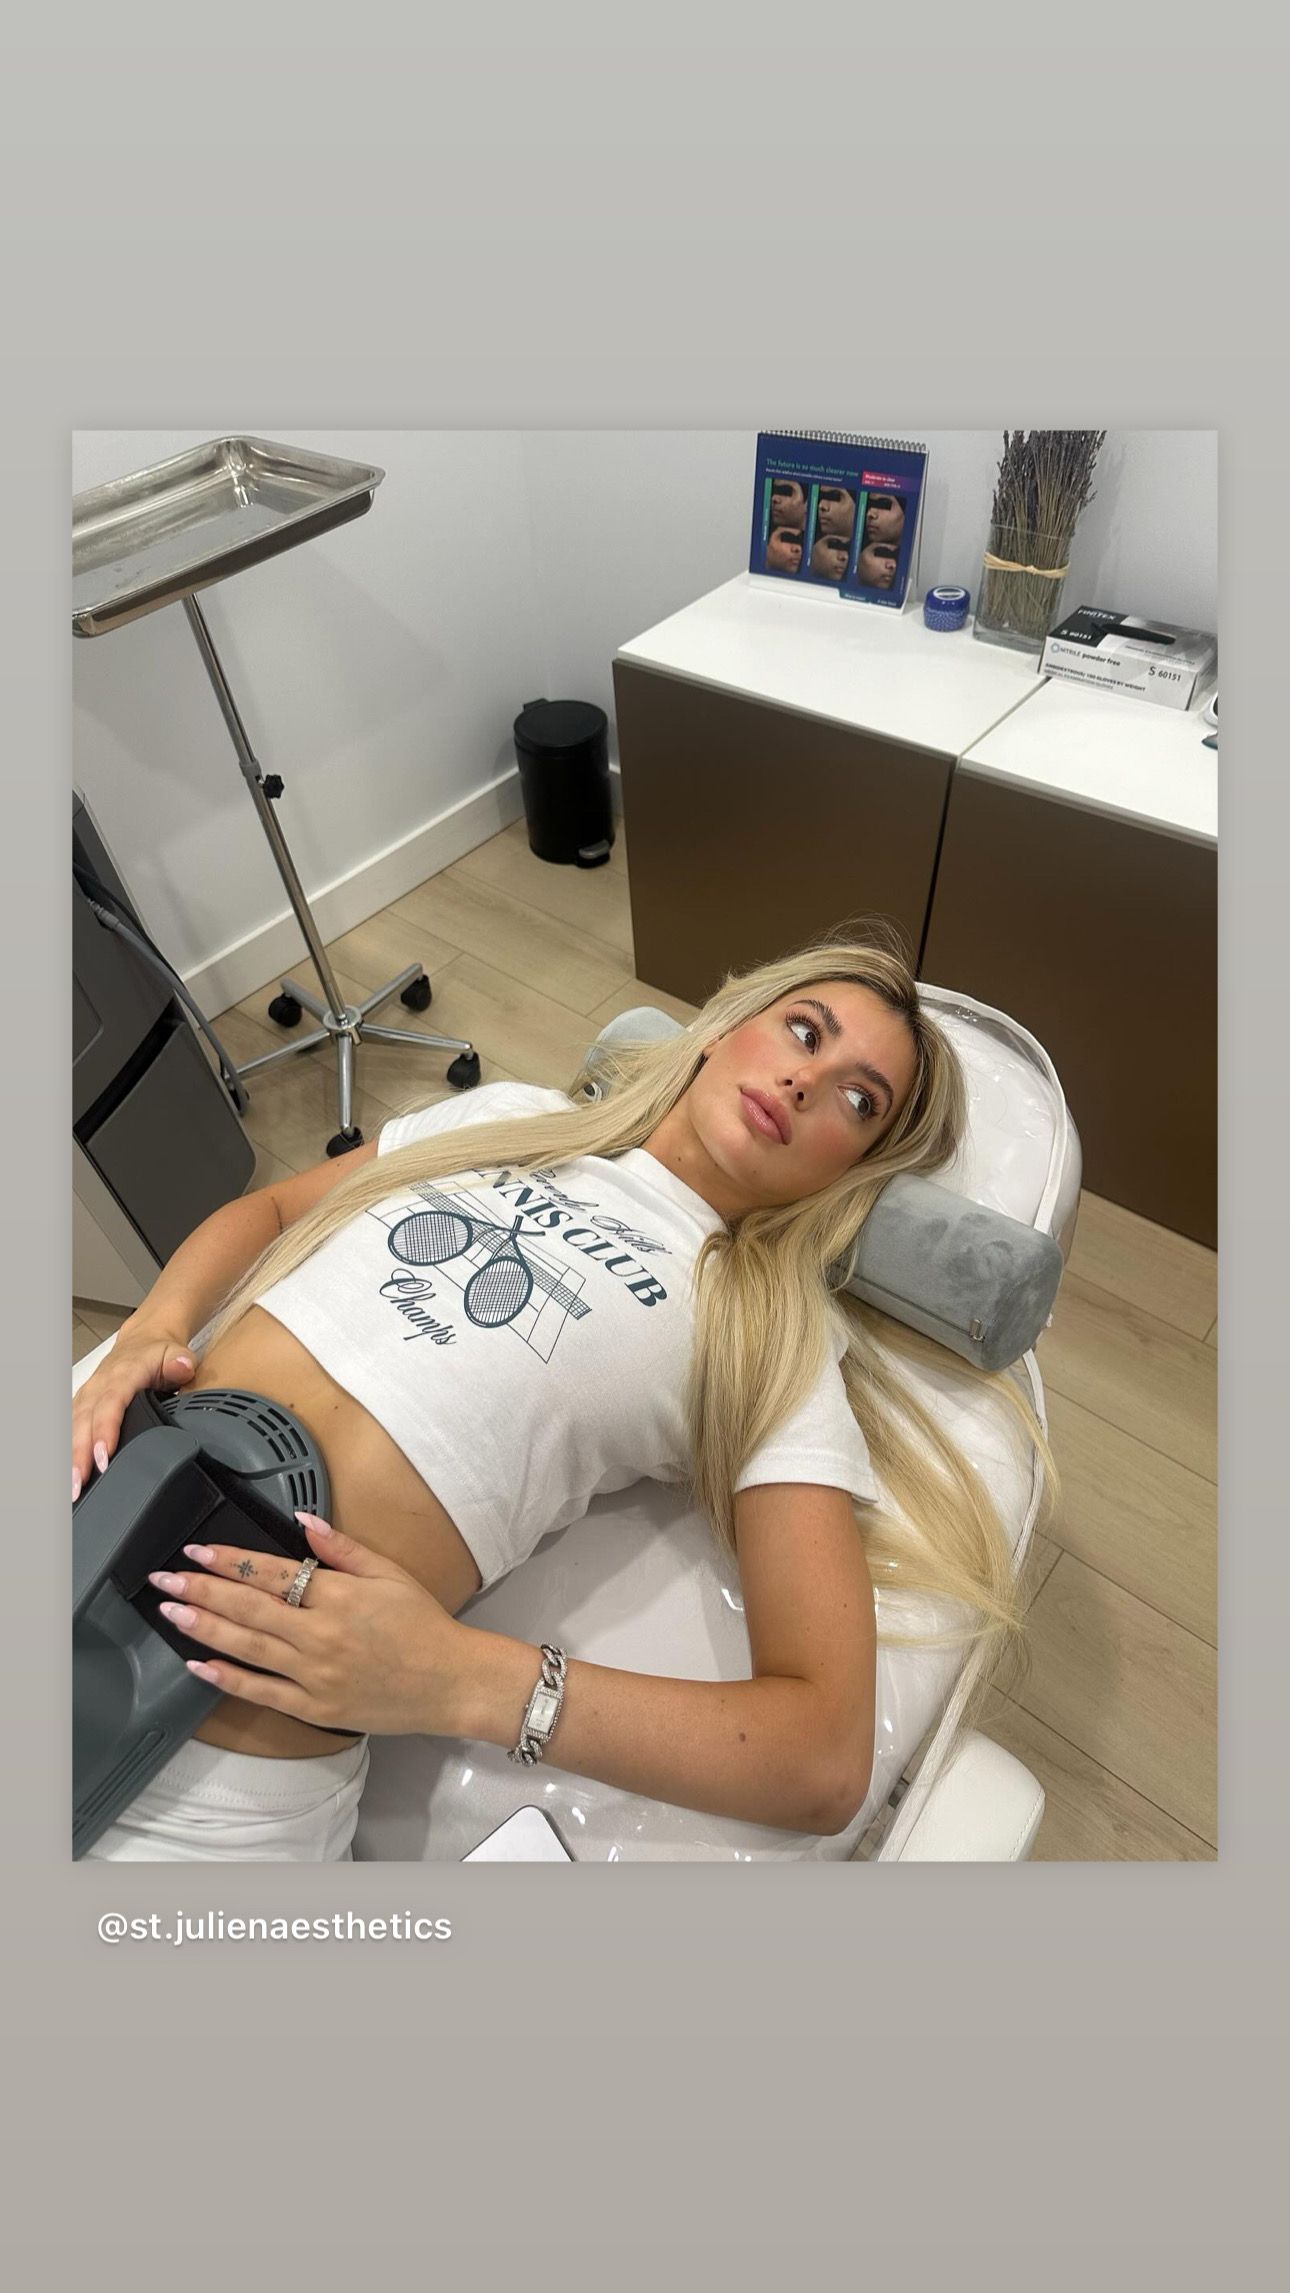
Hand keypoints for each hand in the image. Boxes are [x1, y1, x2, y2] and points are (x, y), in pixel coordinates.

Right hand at [72, 1328, 196, 1500]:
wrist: (143, 1340)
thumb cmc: (157, 1352)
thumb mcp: (174, 1351)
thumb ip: (180, 1361)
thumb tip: (184, 1367)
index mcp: (121, 1376)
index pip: (110, 1404)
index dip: (105, 1431)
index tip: (103, 1457)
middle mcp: (99, 1386)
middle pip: (84, 1422)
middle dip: (80, 1455)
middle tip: (79, 1485)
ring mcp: (88, 1396)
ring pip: (73, 1428)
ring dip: (70, 1458)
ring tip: (71, 1488)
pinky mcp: (83, 1405)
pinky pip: (70, 1428)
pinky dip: (67, 1451)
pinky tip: (68, 1474)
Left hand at [147, 1514, 474, 1738]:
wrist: (451, 1681)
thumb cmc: (424, 1625)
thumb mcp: (390, 1574)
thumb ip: (342, 1547)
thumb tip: (303, 1521)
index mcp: (340, 1596)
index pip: (271, 1573)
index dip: (230, 1560)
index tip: (198, 1551)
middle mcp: (321, 1634)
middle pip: (249, 1608)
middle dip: (202, 1590)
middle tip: (165, 1578)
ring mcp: (315, 1674)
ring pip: (247, 1647)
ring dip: (204, 1628)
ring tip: (171, 1613)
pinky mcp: (314, 1707)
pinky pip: (262, 1692)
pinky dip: (228, 1678)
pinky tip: (199, 1666)